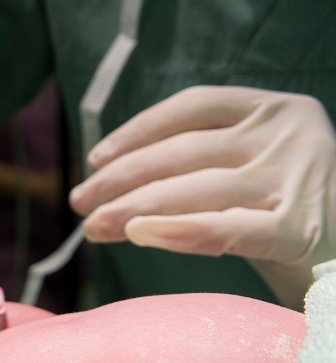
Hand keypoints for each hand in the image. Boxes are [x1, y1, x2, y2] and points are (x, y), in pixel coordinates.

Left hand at [70, 86, 335, 306]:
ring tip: (95, 227)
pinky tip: (141, 237)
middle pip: (186, 152)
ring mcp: (297, 180)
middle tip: (81, 204)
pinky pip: (228, 230)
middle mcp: (289, 135)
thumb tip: (105, 187)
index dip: (138, 131)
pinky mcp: (299, 229)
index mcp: (274, 109)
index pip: (193, 107)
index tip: (95, 160)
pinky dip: (180, 232)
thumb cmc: (280, 213)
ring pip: (197, 190)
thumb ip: (194, 167)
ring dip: (134, 210)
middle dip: (122, 181)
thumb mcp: (246, 172)